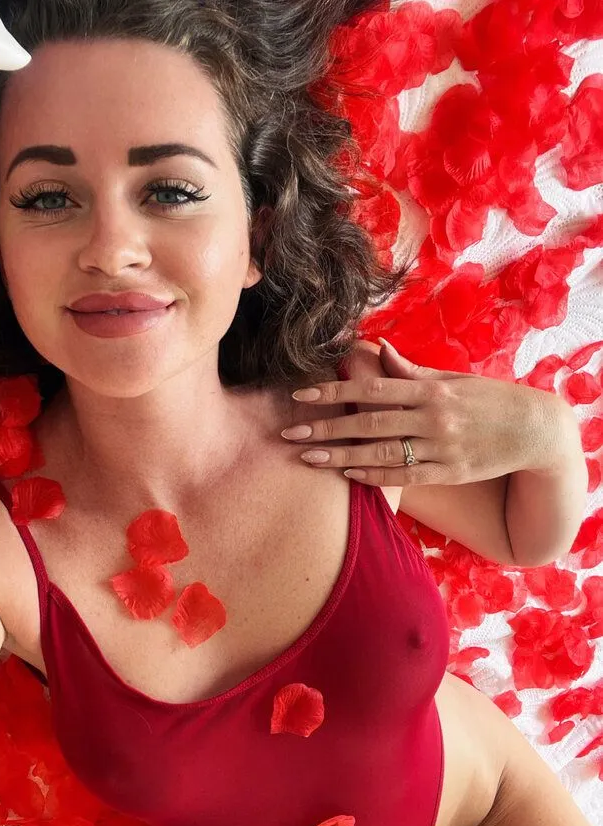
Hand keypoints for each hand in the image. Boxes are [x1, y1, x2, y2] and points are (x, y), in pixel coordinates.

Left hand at [282, 338, 551, 486]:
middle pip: (369, 423)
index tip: (300, 396)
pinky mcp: (450, 473)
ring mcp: (441, 448)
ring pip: (381, 453)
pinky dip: (375, 475)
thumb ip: (412, 370)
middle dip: (326, 428)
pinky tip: (347, 473)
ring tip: (307, 457)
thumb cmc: (487, 399)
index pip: (371, 388)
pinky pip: (405, 475)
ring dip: (340, 456)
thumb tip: (379, 349)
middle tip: (289, 433)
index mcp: (430, 389)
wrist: (535, 430)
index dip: (333, 392)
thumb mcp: (452, 379)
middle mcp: (433, 418)